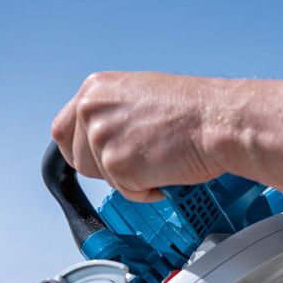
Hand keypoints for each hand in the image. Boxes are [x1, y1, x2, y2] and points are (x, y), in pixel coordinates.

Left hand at [51, 71, 282, 204]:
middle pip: (79, 159)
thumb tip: (105, 137)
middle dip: (108, 168)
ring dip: (130, 178)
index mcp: (95, 89)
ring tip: (160, 160)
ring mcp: (102, 138)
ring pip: (102, 178)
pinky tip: (167, 171)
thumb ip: (113, 112)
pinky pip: (125, 192)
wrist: (218, 120)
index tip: (95, 159)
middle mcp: (91, 110)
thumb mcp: (141, 95)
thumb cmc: (194, 109)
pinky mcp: (117, 166)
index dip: (80, 150)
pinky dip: (147, 190)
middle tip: (141, 160)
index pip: (64, 130)